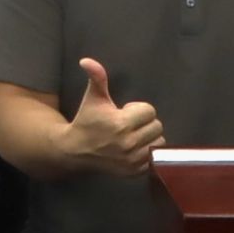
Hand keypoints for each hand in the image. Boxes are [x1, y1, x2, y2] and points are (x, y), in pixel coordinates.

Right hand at [65, 57, 164, 177]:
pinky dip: (148, 152)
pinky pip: (154, 158)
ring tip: (133, 136)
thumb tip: (86, 61)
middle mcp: (128, 143)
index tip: (124, 112)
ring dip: (149, 137)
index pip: (149, 111)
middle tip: (129, 124)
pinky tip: (134, 148)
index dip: (138, 109)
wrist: (75, 150)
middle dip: (144, 123)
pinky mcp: (134, 171)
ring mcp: (132, 160)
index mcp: (120, 123)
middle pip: (157, 126)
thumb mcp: (93, 98)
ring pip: (158, 142)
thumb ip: (96, 77)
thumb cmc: (87, 121)